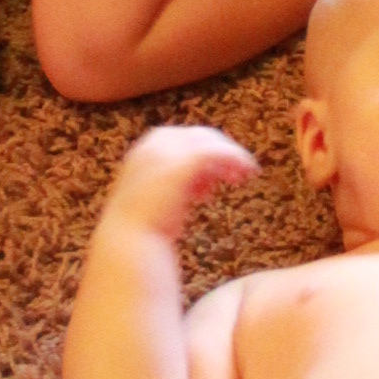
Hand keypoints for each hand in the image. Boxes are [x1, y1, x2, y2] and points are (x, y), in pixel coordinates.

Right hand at [106, 123, 260, 235]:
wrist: (129, 240)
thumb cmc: (142, 229)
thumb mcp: (159, 200)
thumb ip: (178, 186)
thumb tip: (201, 186)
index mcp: (143, 151)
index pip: (180, 140)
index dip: (200, 153)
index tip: (213, 175)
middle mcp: (154, 145)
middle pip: (197, 137)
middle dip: (217, 151)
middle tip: (235, 174)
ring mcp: (168, 151)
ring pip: (211, 142)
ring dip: (230, 156)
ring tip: (242, 176)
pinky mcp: (185, 161)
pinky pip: (219, 152)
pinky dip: (237, 158)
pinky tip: (248, 172)